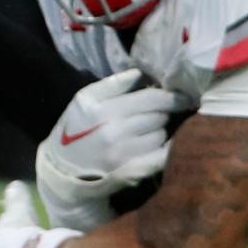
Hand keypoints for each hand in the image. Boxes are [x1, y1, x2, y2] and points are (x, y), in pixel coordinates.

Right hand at [36, 69, 189, 229]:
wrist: (63, 169)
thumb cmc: (74, 129)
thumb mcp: (83, 99)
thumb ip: (112, 85)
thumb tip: (141, 74)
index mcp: (105, 110)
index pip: (151, 99)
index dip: (171, 96)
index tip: (184, 95)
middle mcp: (117, 133)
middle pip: (158, 116)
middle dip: (163, 112)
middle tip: (160, 111)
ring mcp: (126, 155)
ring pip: (161, 135)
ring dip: (159, 130)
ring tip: (148, 129)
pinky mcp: (132, 173)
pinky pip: (161, 156)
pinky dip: (166, 148)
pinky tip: (164, 144)